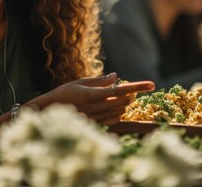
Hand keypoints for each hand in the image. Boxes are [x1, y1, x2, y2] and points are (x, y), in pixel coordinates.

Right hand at [29, 73, 154, 125]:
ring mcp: (97, 118)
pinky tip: (113, 107)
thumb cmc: (64, 93)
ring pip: (121, 111)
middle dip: (132, 94)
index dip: (139, 87)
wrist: (50, 111)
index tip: (152, 84)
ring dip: (125, 103)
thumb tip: (116, 76)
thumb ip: (99, 81)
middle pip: (125, 102)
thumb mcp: (80, 82)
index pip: (122, 90)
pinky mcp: (96, 125)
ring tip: (119, 95)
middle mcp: (98, 107)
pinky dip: (118, 112)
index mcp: (94, 94)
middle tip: (129, 87)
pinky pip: (114, 120)